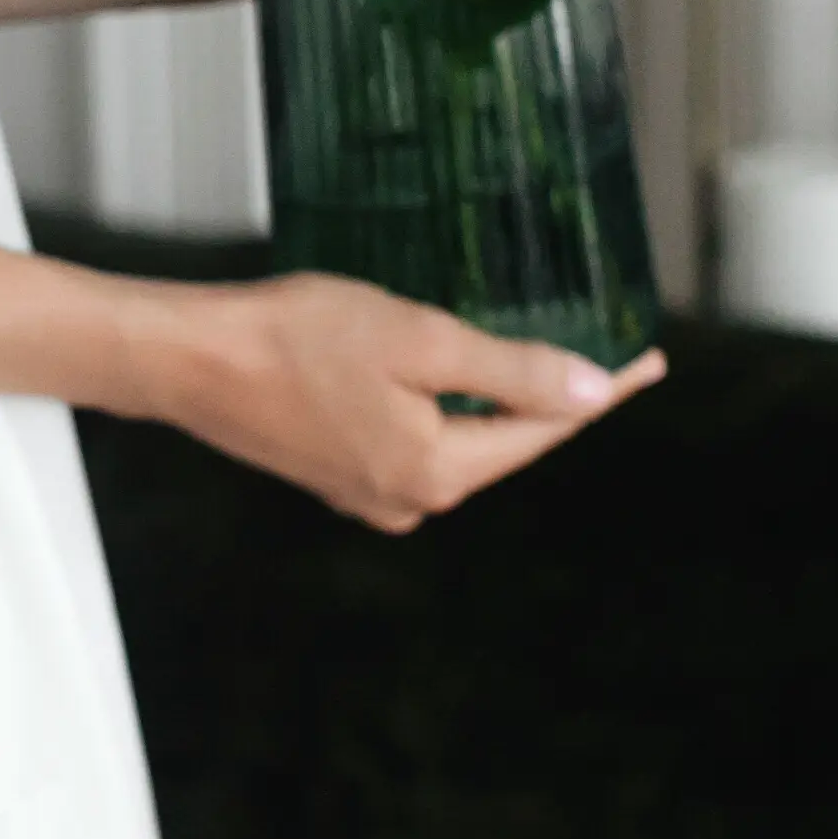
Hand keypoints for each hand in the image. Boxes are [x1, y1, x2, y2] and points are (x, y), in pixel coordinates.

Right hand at [146, 269, 665, 531]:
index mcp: (435, 472)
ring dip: (493, 402)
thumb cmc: (296, 339)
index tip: (648, 361)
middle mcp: (407, 499)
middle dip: (551, 399)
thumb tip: (590, 393)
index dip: (600, 390)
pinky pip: (413, 441)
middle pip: (503, 443)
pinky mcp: (333, 473)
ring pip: (457, 443)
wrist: (188, 359)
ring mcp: (367, 493)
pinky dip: (440, 408)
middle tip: (602, 352)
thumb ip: (510, 370)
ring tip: (531, 355)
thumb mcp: (418, 342)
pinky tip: (445, 374)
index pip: (544, 431)